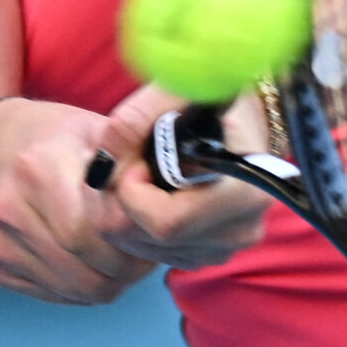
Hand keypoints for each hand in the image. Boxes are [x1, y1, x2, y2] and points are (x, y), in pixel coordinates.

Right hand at [0, 99, 154, 305]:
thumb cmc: (46, 136)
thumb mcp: (86, 128)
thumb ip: (126, 158)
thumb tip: (167, 191)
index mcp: (38, 169)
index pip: (93, 231)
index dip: (132, 243)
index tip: (151, 235)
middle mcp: (11, 209)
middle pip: (86, 269)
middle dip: (127, 271)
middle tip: (145, 256)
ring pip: (75, 289)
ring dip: (109, 283)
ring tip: (124, 261)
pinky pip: (54, 295)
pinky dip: (82, 288)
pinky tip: (92, 264)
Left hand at [91, 83, 273, 269]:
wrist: (243, 120)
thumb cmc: (211, 100)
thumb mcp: (176, 92)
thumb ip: (135, 119)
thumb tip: (101, 167)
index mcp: (244, 193)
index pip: (167, 223)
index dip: (133, 194)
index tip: (133, 159)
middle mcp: (240, 230)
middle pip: (149, 240)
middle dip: (120, 202)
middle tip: (125, 164)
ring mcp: (226, 247)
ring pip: (144, 250)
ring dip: (124, 213)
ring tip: (140, 171)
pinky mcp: (208, 254)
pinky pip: (152, 254)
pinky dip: (136, 226)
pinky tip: (149, 191)